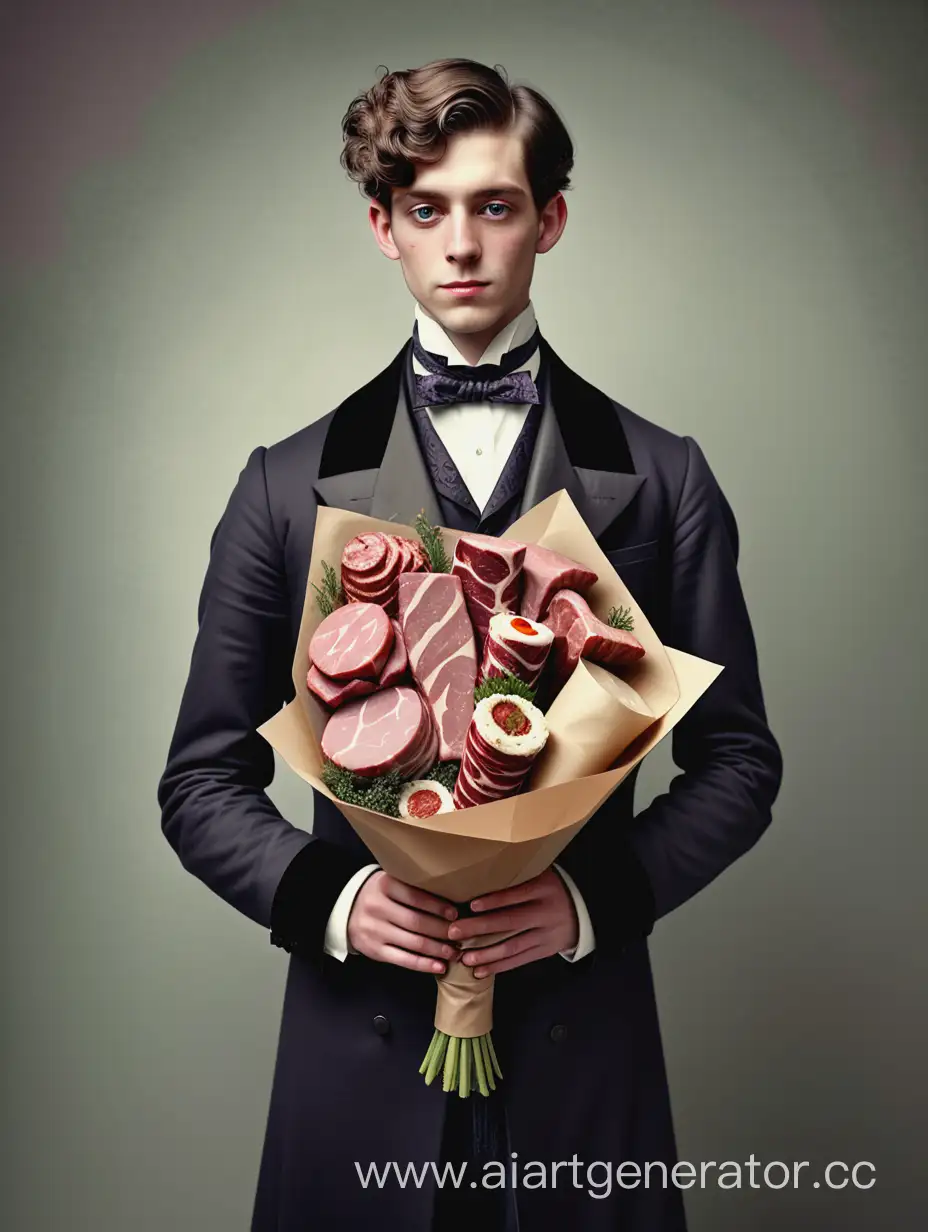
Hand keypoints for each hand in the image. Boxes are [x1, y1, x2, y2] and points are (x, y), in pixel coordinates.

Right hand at [347, 870, 459, 974]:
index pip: (415, 896)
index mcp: (384, 886)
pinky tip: (440, 966)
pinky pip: (404, 960)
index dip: (437, 906)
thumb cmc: (379, 895)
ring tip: (455, 952)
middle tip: (460, 935)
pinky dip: (424, 965)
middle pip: (416, 921)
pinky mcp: (375, 951)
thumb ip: (412, 885)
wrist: (347, 911)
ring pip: (413, 943)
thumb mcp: (390, 881)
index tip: (455, 913)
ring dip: (437, 949)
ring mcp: (375, 931)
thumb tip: (450, 895)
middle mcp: (377, 908)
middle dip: (442, 930)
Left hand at [447, 868, 578, 977]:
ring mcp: (545, 934)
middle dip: (480, 928)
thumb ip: (518, 875)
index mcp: (543, 889)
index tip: (471, 905)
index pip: (516, 895)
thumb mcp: (541, 874)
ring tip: (463, 957)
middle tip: (454, 932)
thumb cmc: (551, 889)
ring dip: (486, 953)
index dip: (494, 900)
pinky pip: (519, 960)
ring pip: (512, 946)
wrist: (582, 913)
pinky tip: (479, 970)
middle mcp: (544, 912)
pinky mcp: (544, 951)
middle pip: (509, 922)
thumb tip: (481, 872)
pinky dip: (498, 966)